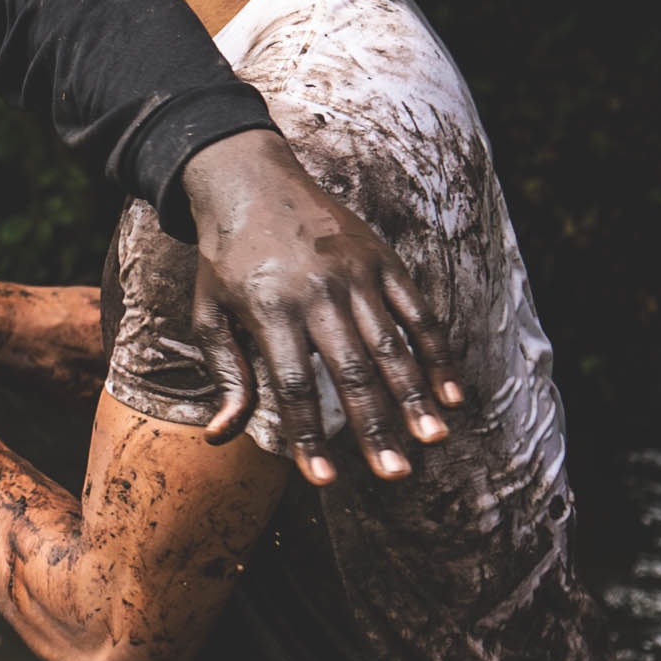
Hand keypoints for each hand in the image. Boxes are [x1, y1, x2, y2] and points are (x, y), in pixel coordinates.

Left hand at [168, 130, 460, 486]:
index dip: (308, 436)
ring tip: (433, 439)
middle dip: (375, 427)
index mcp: (268, 309)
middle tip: (396, 474)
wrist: (249, 180)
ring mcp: (355, 274)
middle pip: (351, 372)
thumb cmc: (225, 258)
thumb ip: (225, 374)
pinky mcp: (382, 260)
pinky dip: (437, 353)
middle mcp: (316, 293)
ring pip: (392, 345)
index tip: (322, 480)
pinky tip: (452, 393)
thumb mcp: (209, 312)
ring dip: (415, 396)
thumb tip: (220, 436)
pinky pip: (417, 312)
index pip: (292, 386)